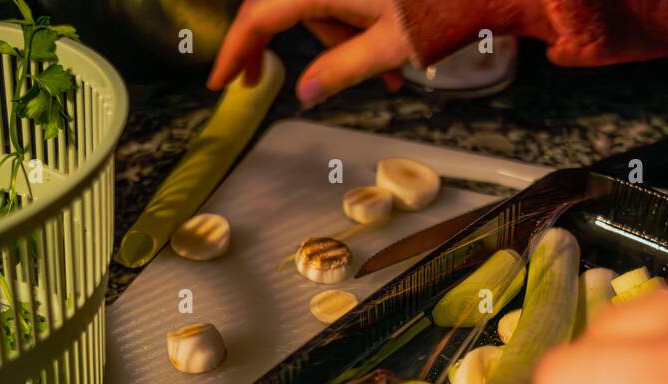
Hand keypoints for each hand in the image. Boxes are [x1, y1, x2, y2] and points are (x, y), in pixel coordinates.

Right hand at [208, 0, 411, 104]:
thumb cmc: (447, 5)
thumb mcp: (393, 46)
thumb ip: (343, 68)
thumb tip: (305, 91)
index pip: (260, 17)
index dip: (235, 50)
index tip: (220, 81)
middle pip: (282, 8)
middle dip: (285, 47)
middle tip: (264, 83)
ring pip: (316, 5)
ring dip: (337, 41)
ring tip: (389, 80)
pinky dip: (355, 23)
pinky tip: (392, 55)